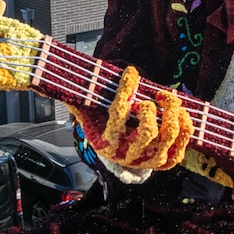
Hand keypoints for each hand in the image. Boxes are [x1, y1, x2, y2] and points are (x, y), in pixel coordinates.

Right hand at [78, 65, 192, 170]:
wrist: (120, 157)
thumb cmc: (105, 129)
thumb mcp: (89, 118)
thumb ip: (75, 100)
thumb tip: (48, 84)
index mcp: (108, 143)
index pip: (119, 113)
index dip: (126, 89)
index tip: (131, 72)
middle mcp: (129, 155)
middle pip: (148, 130)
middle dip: (151, 108)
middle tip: (150, 98)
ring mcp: (150, 159)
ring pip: (168, 133)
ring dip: (172, 111)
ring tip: (167, 98)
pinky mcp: (167, 161)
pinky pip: (183, 139)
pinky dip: (185, 122)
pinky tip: (179, 110)